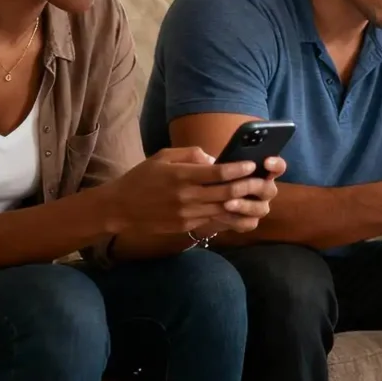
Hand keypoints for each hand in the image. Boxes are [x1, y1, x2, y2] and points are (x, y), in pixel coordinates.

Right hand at [108, 147, 284, 237]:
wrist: (120, 208)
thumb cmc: (142, 177)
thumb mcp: (162, 157)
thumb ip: (190, 154)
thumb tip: (214, 159)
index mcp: (181, 176)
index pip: (217, 173)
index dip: (238, 169)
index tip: (251, 164)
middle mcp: (186, 196)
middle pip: (226, 194)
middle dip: (247, 187)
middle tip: (261, 180)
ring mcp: (186, 214)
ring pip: (223, 209)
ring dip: (242, 203)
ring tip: (255, 194)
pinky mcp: (185, 226)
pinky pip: (212, 219)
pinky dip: (227, 214)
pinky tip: (238, 208)